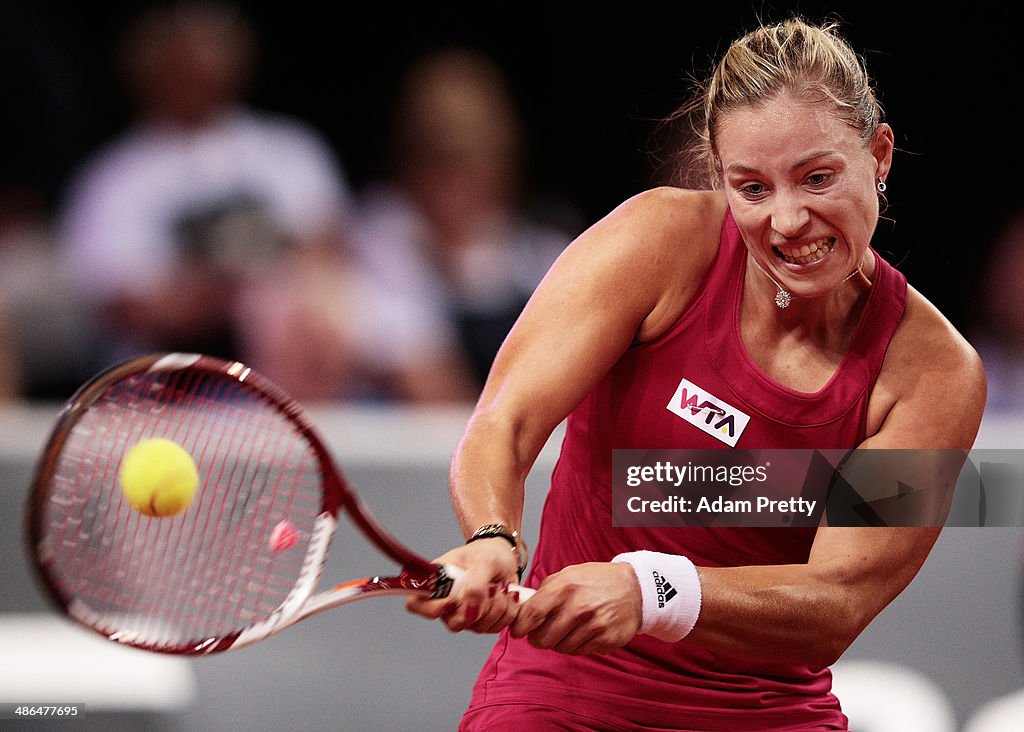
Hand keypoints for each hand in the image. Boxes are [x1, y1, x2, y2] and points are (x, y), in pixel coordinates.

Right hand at [405, 537, 521, 633]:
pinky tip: (507, 596)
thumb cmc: (487, 553)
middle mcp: (445, 602)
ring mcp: (463, 614)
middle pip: (455, 624)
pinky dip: (506, 613)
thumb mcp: (483, 560)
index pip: (416, 604)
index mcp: (435, 582)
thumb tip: (471, 611)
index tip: (453, 601)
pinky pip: (493, 628)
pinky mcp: (481, 621)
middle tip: (492, 588)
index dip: (432, 609)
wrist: (505, 558)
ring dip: (497, 608)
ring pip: (478, 627)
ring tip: (501, 587)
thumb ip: (476, 584)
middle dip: (480, 608)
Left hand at [509, 562, 640, 654]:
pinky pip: (579, 652)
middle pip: (543, 638)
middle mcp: (579, 607)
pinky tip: (583, 631)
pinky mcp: (606, 640)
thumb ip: (544, 590)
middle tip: (542, 632)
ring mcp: (594, 626)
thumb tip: (522, 607)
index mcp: (565, 587)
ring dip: (558, 642)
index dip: (520, 626)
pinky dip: (576, 645)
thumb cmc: (597, 580)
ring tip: (567, 628)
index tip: (518, 631)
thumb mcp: (568, 574)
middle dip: (538, 638)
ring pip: (560, 648)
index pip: (532, 614)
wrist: (635, 589)